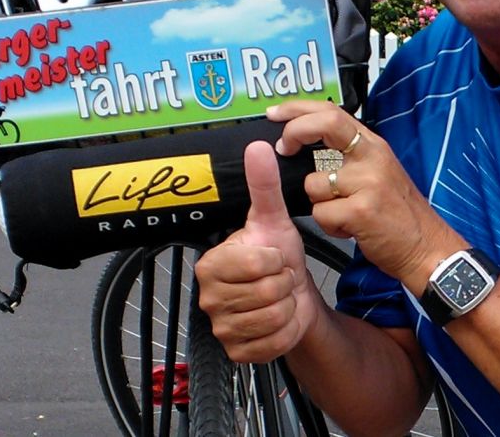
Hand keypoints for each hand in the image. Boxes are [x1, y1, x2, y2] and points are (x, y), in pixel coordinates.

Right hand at [194, 141, 323, 362]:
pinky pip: (273, 343)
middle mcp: (208, 297)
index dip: (275, 259)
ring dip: (286, 305)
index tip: (272, 257)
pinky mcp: (237, 352)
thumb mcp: (273, 219)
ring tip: (279, 295)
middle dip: (283, 282)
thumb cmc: (277, 255)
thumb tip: (256, 146)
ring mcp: (221, 327)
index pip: (255, 263)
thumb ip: (263, 184)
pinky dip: (286, 330)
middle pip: (266, 293)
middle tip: (277, 276)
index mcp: (210, 264)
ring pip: (272, 317)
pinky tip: (279, 318)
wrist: (291, 294)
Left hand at [267, 101, 460, 292]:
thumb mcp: (378, 171)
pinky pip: (321, 214)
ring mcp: (368, 182)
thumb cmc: (398, 213)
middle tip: (283, 148)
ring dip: (318, 203)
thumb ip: (349, 155)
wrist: (427, 248)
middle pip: (325, 124)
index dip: (298, 109)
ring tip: (342, 213)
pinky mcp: (362, 210)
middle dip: (294, 132)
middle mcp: (372, 157)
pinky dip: (329, 226)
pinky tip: (350, 229)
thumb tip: (306, 143)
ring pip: (313, 183)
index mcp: (373, 145)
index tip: (276, 114)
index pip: (332, 111)